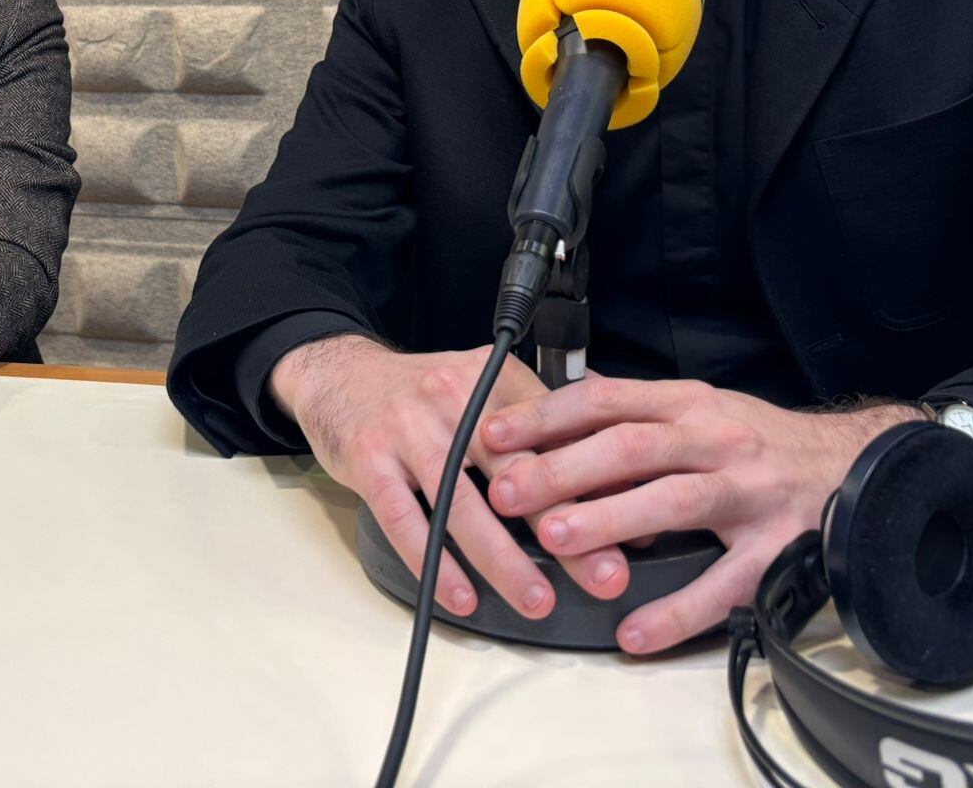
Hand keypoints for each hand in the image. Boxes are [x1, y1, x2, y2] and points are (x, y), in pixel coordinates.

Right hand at [269, 335, 625, 621]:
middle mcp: (456, 400)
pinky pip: (406, 520)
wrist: (339, 372)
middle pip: (518, 471)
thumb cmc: (424, 392)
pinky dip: (434, 563)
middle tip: (605, 574)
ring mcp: (409, 430)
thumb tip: (618, 471)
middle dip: (565, 527)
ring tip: (537, 600)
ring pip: (462, 502)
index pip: (556, 435)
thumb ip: (545, 422)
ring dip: (502, 558)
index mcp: (496, 380)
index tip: (633, 530)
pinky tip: (460, 596)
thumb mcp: (486, 384)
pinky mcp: (370, 460)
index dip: (597, 483)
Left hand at [480, 376, 923, 652]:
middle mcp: (715, 441)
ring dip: (609, 520)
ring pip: (671, 501)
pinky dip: (676, 611)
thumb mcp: (699, 411)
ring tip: (556, 538)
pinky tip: (634, 631)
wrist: (858, 465)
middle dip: (563, 468)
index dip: (546, 415)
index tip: (495, 432)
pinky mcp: (774, 547)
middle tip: (510, 490)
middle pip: (629, 448)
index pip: (606, 400)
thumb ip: (636, 416)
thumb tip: (558, 416)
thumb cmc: (762, 442)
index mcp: (688, 405)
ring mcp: (747, 493)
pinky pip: (722, 584)